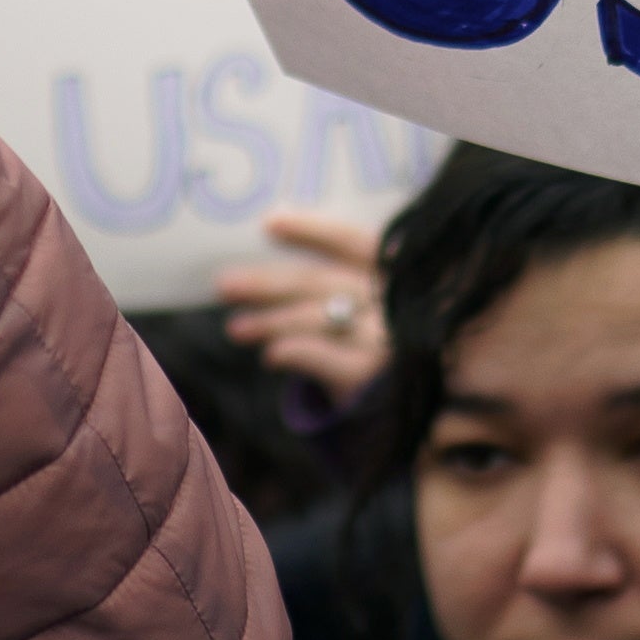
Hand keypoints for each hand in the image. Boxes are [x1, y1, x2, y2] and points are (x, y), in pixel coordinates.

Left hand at [216, 212, 387, 397]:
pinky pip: (335, 362)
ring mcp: (391, 342)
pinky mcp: (381, 380)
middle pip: (325, 284)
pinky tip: (271, 355)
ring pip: (322, 319)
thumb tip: (264, 245)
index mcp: (396, 277)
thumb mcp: (362, 310)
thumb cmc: (375, 350)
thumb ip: (325, 287)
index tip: (269, 224)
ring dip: (273, 322)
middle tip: (226, 286)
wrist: (414, 414)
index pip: (355, 243)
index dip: (314, 232)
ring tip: (236, 329)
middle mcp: (398, 303)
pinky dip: (302, 353)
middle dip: (271, 284)